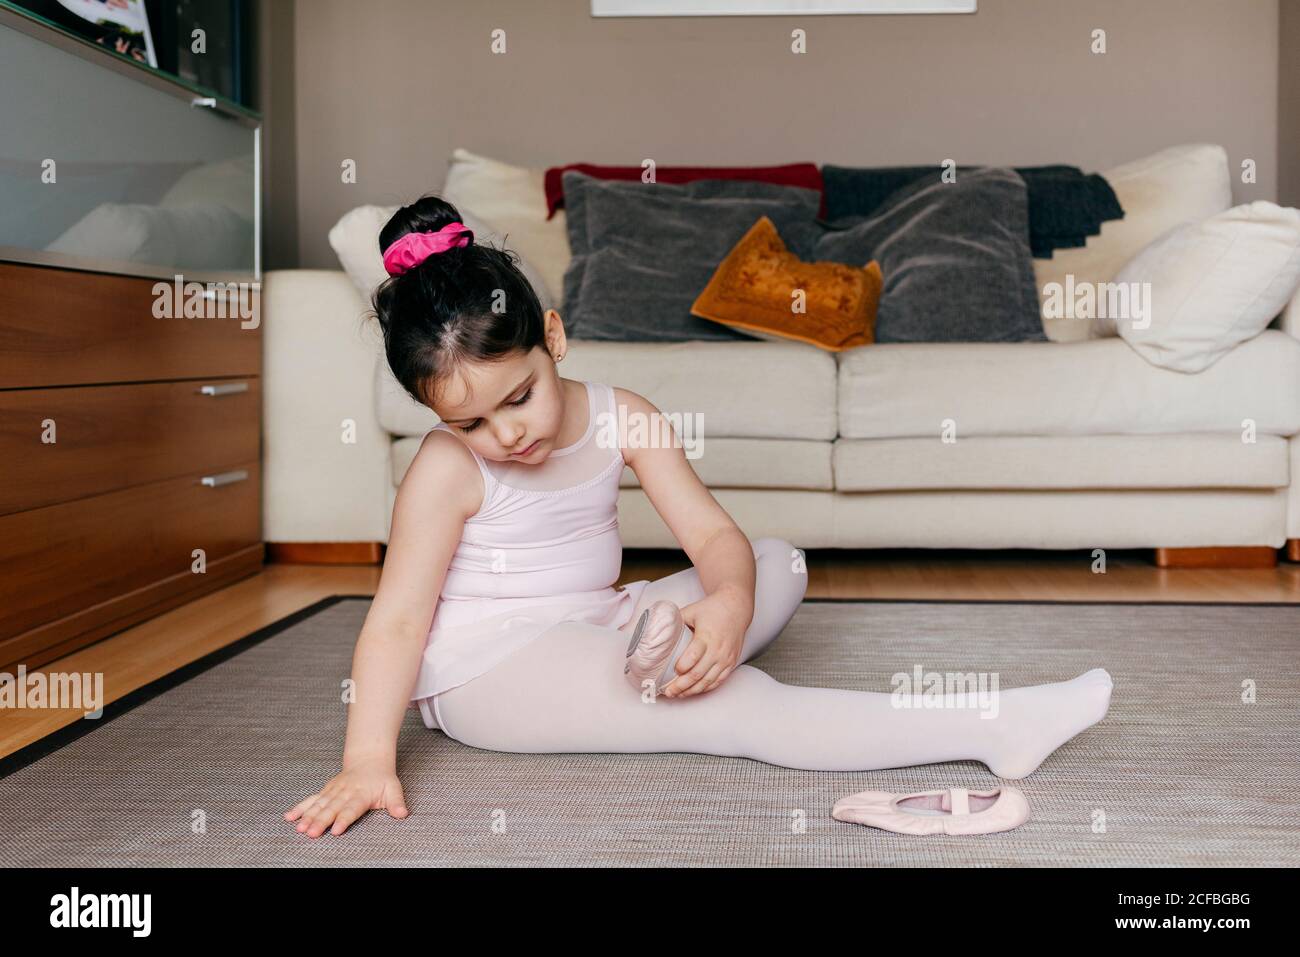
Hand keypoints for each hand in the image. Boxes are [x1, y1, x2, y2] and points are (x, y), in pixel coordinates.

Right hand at [284, 755, 409, 836]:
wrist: (369, 760)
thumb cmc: (382, 779)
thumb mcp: (393, 789)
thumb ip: (396, 802)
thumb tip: (402, 814)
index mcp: (361, 794)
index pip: (352, 809)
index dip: (344, 819)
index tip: (336, 830)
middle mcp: (345, 792)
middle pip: (332, 808)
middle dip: (321, 821)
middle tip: (311, 833)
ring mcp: (333, 791)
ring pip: (319, 804)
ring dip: (308, 816)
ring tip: (300, 828)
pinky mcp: (326, 791)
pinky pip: (311, 799)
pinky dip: (300, 808)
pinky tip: (289, 816)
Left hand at [661, 589, 751, 698]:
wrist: (736, 609)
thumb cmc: (712, 609)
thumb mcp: (691, 611)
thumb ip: (675, 622)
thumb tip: (656, 630)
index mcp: (707, 636)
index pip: (694, 656)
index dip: (682, 666)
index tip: (673, 671)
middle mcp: (718, 649)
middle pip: (698, 673)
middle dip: (682, 685)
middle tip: (668, 691)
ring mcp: (725, 658)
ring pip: (708, 681)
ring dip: (692, 690)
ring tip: (678, 694)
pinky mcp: (731, 663)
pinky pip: (718, 681)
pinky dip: (705, 688)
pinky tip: (694, 691)